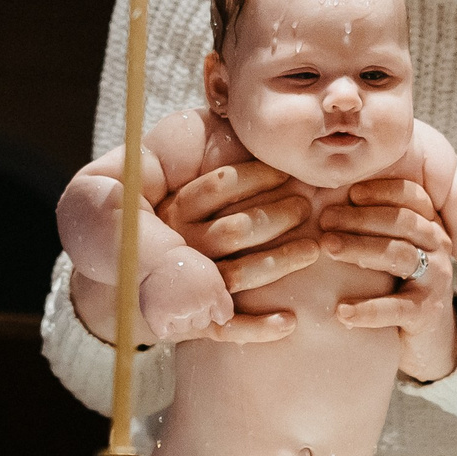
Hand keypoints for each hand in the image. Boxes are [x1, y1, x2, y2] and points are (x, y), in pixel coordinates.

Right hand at [138, 251, 232, 342]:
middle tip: (183, 293)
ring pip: (183, 328)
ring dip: (178, 318)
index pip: (223, 316)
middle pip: (202, 323)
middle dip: (195, 312)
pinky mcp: (158, 318)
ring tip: (170, 298)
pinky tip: (161, 309)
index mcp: (214, 292)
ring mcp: (178, 313)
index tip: (205, 300)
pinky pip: (165, 332)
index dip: (215, 310)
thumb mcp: (210, 272)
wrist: (154, 255)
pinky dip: (162, 325)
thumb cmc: (182, 261)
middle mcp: (199, 305)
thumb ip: (220, 296)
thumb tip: (222, 319)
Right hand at [161, 160, 316, 342]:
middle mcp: (181, 247)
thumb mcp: (181, 187)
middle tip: (306, 207)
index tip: (285, 173)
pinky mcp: (196, 323)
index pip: (214, 188)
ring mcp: (190, 285)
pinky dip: (257, 328)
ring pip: (235, 274)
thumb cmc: (184, 227)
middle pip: (232, 230)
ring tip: (313, 250)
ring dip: (278, 263)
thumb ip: (210, 165)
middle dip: (274, 217)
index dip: (254, 178)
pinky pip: (226, 330)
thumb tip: (241, 125)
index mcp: (175, 211)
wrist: (143, 289)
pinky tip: (289, 322)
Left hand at [321, 177, 456, 381]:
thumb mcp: (389, 249)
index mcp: (428, 225)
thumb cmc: (395, 285)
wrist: (426, 338)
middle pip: (402, 221)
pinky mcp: (427, 312)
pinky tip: (341, 311)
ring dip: (362, 248)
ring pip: (400, 255)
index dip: (383, 190)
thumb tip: (323, 201)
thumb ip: (370, 226)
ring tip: (329, 248)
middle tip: (325, 220)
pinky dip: (368, 309)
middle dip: (361, 217)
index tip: (350, 192)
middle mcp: (437, 247)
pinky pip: (396, 307)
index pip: (412, 197)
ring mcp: (435, 279)